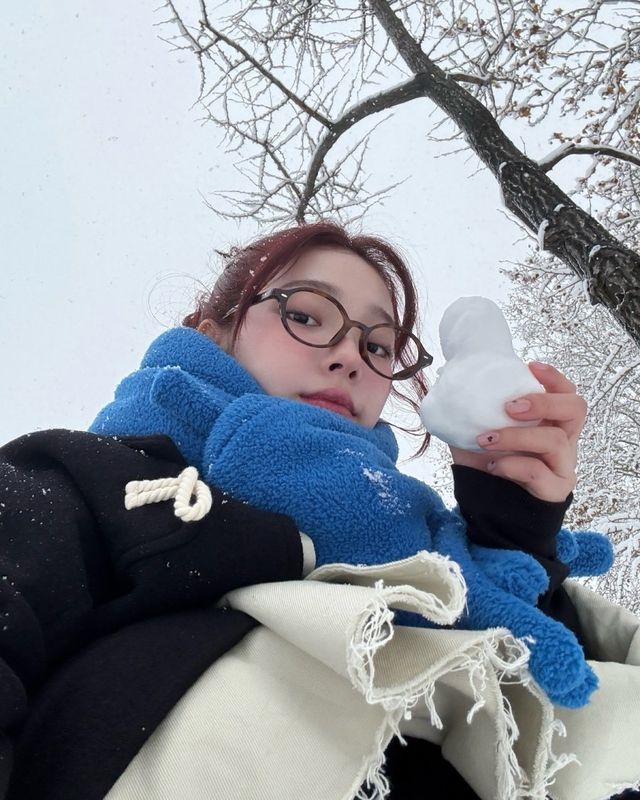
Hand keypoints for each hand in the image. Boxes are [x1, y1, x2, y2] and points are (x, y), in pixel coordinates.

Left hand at [450, 361, 586, 501]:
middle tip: (510, 406)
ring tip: (486, 439)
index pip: (567, 393)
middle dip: (544, 401)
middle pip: (576, 409)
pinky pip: (540, 473)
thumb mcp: (479, 432)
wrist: (487, 508)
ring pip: (556, 441)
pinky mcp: (554, 490)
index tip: (530, 367)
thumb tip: (449, 382)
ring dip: (517, 436)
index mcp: (550, 423)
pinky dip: (513, 465)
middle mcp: (563, 441)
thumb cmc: (487, 465)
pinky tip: (493, 466)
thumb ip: (474, 411)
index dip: (554, 378)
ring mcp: (562, 466)